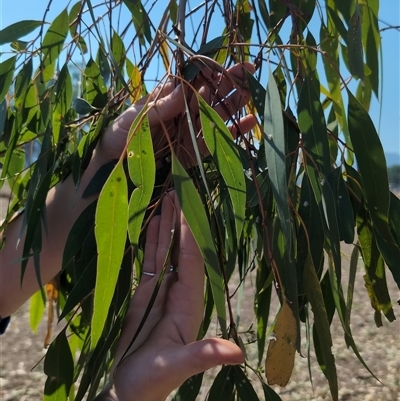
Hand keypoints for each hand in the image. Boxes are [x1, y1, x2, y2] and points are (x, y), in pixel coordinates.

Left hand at [93, 63, 256, 167]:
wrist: (113, 170)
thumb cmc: (118, 139)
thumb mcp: (134, 119)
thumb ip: (159, 107)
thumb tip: (182, 87)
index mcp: (166, 100)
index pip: (191, 80)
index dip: (208, 71)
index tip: (224, 65)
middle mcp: (181, 113)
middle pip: (208, 95)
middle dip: (227, 82)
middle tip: (248, 70)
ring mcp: (189, 132)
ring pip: (216, 115)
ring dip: (233, 104)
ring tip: (250, 92)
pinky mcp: (195, 152)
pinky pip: (216, 141)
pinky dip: (234, 133)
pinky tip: (251, 122)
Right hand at [104, 191, 243, 400]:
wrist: (131, 388)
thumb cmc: (153, 382)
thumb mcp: (178, 368)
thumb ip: (204, 355)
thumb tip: (238, 354)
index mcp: (191, 303)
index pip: (193, 260)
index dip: (191, 234)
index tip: (189, 207)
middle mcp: (181, 291)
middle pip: (182, 249)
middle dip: (181, 221)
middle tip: (178, 191)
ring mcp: (163, 290)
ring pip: (166, 251)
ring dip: (166, 226)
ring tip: (165, 199)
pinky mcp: (147, 292)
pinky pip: (151, 260)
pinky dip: (152, 241)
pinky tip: (153, 222)